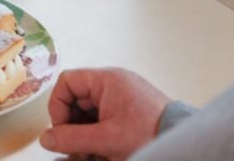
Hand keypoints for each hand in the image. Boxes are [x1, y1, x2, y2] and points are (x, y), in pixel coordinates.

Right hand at [40, 67, 169, 160]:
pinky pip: (104, 119)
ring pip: (89, 113)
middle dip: (72, 126)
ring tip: (92, 154)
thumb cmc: (152, 135)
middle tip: (77, 148)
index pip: (67, 83)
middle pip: (76, 99)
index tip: (61, 131)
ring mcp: (123, 96)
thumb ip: (71, 138)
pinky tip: (104, 152)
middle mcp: (114, 83)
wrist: (186, 146)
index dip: (58, 106)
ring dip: (85, 134)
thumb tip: (46, 139)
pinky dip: (99, 136)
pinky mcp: (131, 110)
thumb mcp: (106, 139)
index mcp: (107, 80)